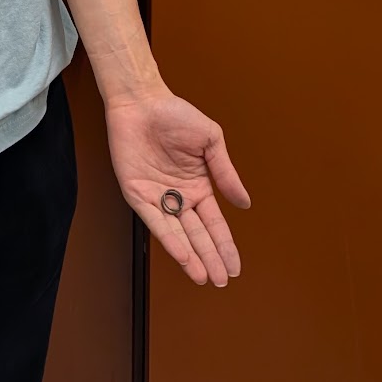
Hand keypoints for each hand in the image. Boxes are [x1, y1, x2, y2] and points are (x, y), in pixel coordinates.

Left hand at [106, 90, 249, 286]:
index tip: (236, 268)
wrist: (142, 100)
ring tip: (204, 277)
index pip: (214, 223)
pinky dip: (168, 238)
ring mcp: (157, 197)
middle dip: (210, 258)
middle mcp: (178, 196)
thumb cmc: (175, 114)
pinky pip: (154, 220)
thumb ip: (225, 173)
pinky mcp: (136, 194)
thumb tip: (245, 204)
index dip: (225, 245)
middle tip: (222, 280)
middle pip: (198, 234)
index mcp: (198, 185)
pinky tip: (182, 254)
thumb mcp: (210, 141)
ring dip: (191, 256)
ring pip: (177, 234)